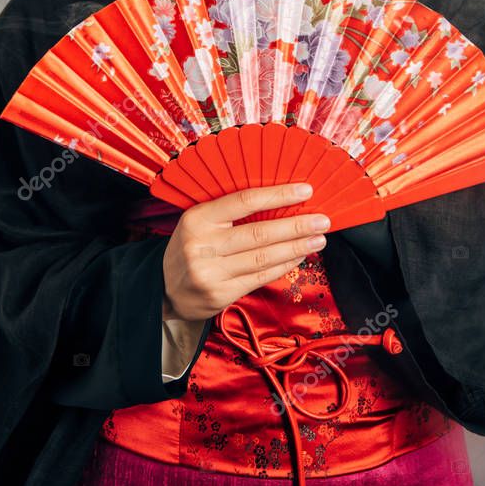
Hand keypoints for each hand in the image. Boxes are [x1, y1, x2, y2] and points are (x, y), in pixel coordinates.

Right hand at [162, 183, 330, 320]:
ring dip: (296, 247)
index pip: (244, 200)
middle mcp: (203, 245)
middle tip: (322, 220)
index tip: (305, 190)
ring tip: (318, 239)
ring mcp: (211, 272)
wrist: (162, 288)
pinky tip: (299, 256)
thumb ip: (230, 212)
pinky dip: (283, 265)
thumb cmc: (190, 247)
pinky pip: (260, 278)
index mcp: (198, 218)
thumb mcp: (200, 221)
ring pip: (263, 258)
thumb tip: (280, 202)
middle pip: (260, 232)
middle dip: (296, 225)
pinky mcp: (220, 295)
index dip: (278, 195)